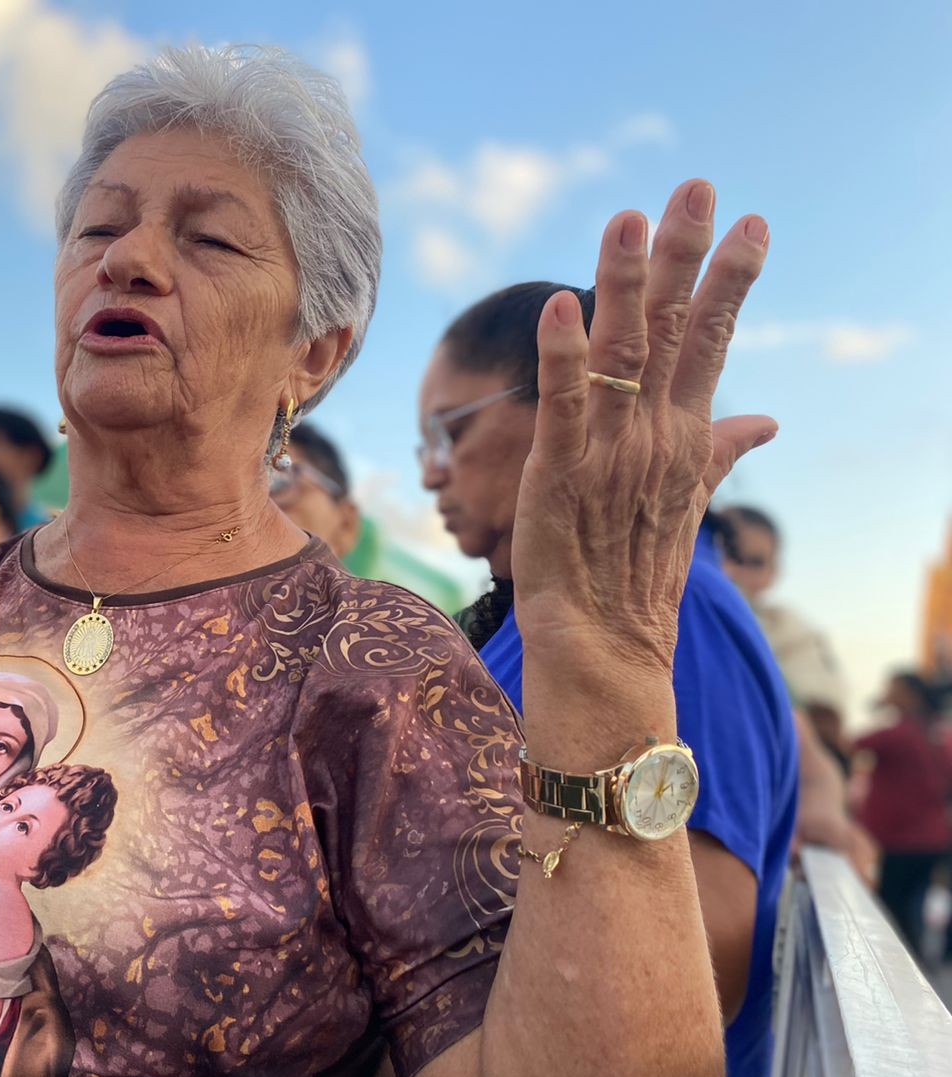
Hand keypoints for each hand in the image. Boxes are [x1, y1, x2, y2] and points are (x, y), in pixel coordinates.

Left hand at [511, 181, 773, 676]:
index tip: (751, 222)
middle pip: (676, 330)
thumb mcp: (687, 502)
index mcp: (684, 437)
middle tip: (696, 186)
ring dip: (625, 284)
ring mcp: (608, 452)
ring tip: (630, 219)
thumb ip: (720, 451)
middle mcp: (655, 435)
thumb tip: (765, 420)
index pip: (713, 342)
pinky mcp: (556, 472)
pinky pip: (562, 405)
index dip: (729, 280)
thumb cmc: (637, 574)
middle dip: (686, 255)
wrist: (606, 644)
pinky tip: (559, 307)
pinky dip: (562, 357)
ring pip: (621, 352)